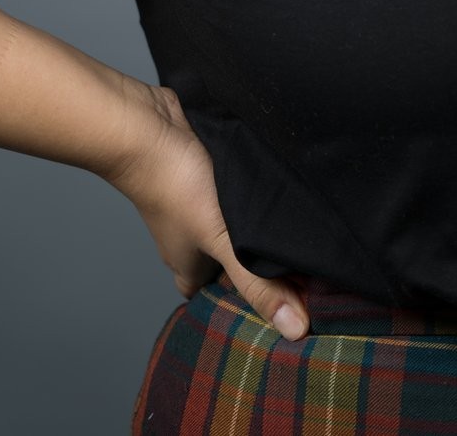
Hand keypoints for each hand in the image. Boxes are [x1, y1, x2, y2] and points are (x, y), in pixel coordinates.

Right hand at [106, 83, 309, 339]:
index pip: (218, 298)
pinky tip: (276, 188)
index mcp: (189, 267)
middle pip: (229, 261)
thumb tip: (294, 330)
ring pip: (232, 225)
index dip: (245, 302)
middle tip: (306, 260)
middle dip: (260, 260)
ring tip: (300, 223)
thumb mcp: (225, 239)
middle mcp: (191, 239)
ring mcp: (196, 206)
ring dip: (257, 223)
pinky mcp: (206, 174)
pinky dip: (251, 193)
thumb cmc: (176, 186)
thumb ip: (256, 282)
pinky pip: (232, 193)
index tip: (285, 300)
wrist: (149, 126)